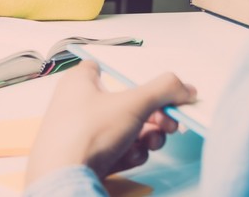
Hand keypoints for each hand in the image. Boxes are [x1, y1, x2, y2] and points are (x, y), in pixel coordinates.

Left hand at [25, 61, 196, 185]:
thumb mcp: (133, 103)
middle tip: (168, 122)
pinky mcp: (86, 159)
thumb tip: (185, 87)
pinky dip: (129, 153)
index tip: (159, 89)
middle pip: (125, 103)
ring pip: (124, 130)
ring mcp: (82, 134)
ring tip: (152, 142)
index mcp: (80, 82)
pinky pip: (116, 150)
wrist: (63, 180)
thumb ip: (164, 90)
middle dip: (152, 115)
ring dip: (145, 137)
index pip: (108, 69)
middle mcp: (78, 105)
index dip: (134, 77)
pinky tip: (132, 157)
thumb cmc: (85, 134)